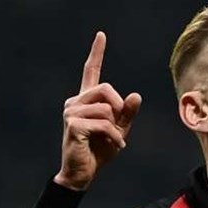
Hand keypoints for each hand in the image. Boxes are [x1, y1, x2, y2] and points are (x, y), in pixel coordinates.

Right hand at [55, 31, 141, 190]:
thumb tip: (136, 95)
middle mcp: (76, 101)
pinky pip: (104, 123)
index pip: (91, 71)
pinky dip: (114, 136)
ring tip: (112, 140)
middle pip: (106, 89)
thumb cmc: (99, 150)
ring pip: (106, 108)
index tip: (101, 34)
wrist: (83, 173)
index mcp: (86, 100)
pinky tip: (114, 146)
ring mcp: (71, 111)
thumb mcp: (120, 130)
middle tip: (119, 127)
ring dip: (116, 127)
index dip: (97, 53)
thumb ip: (127, 113)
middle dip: (119, 108)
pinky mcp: (73, 124)